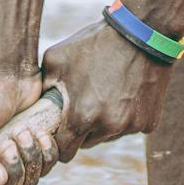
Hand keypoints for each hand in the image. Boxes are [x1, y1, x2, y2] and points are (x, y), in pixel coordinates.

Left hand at [41, 19, 171, 156]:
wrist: (141, 32)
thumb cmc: (95, 43)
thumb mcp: (56, 58)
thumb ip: (43, 86)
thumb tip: (35, 104)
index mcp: (82, 117)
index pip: (64, 152)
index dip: (59, 143)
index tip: (61, 130)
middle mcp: (108, 127)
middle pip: (87, 144)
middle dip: (82, 130)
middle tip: (84, 104)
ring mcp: (130, 126)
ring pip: (109, 136)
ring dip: (104, 123)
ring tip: (106, 92)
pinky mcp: (148, 122)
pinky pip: (129, 127)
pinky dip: (125, 116)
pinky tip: (124, 91)